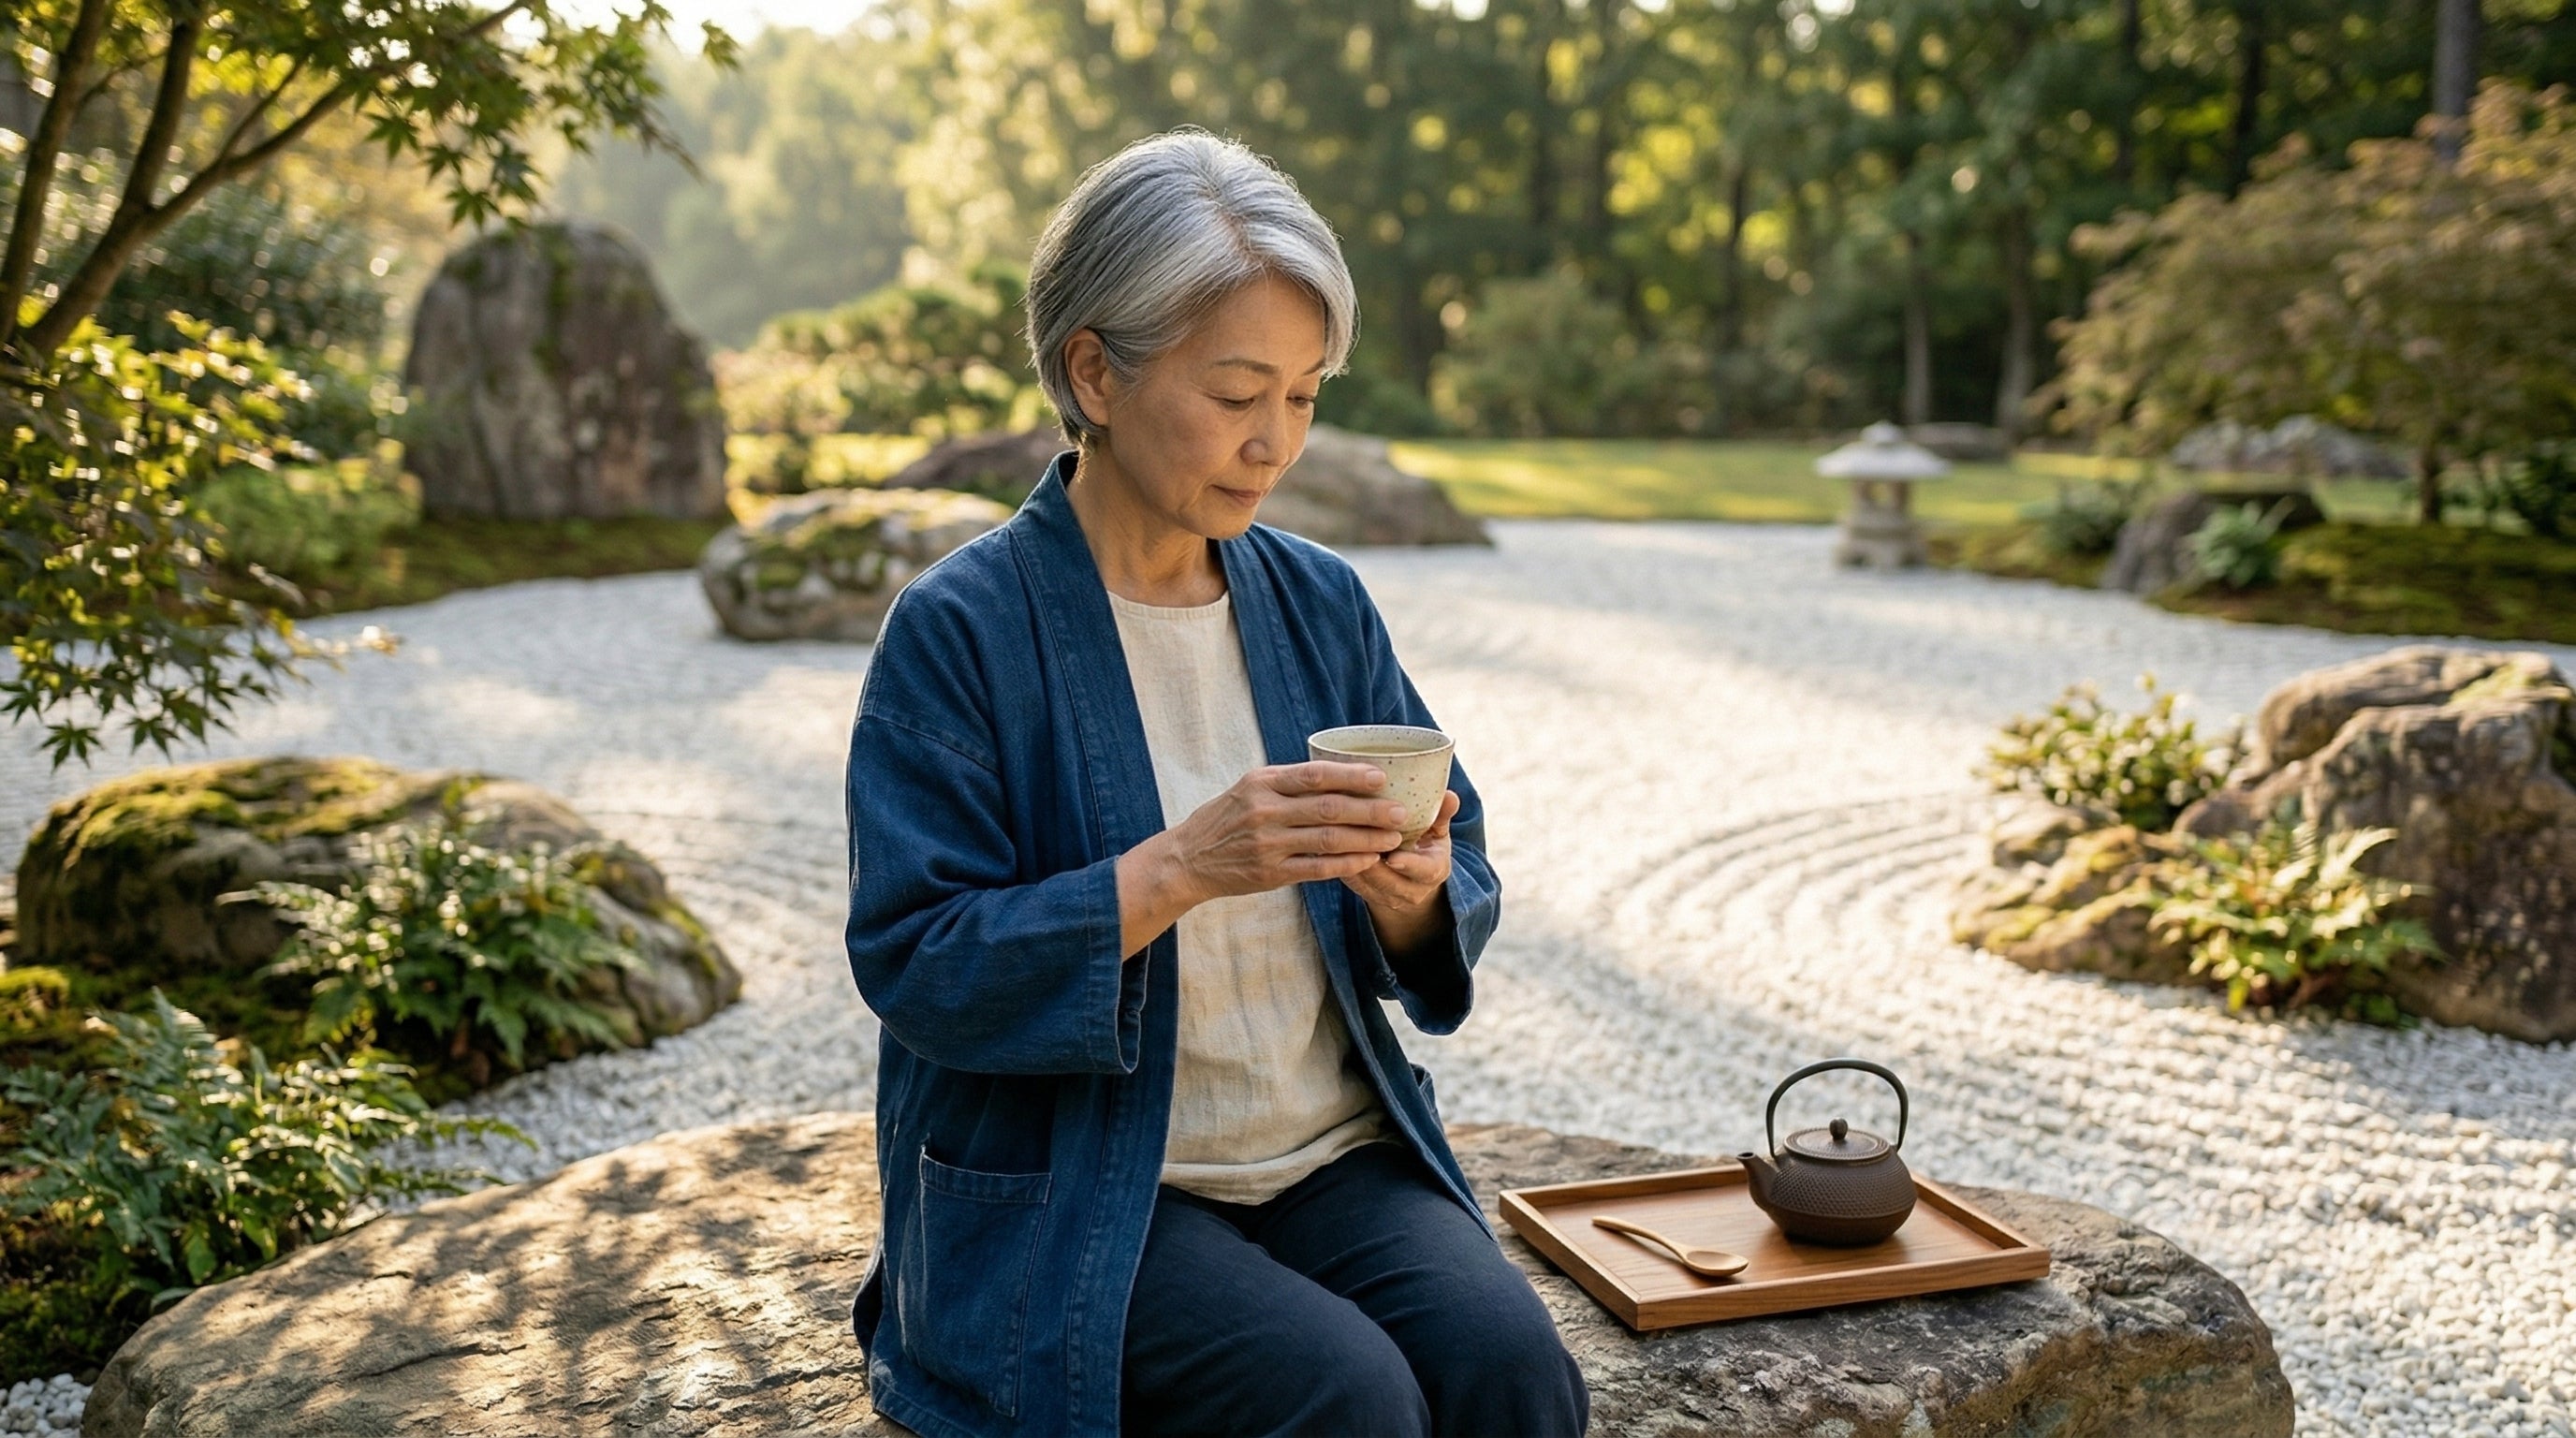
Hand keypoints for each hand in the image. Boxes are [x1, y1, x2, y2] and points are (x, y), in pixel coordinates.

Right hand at [1116, 761, 1404, 955]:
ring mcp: (1268, 843)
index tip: (1382, 777)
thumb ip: (1288, 782)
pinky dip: (1346, 864)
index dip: (1352, 775)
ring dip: (1366, 839)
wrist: (1189, 859)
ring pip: (1328, 839)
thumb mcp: (1249, 787)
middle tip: (1400, 812)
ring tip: (1393, 838)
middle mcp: (1264, 810)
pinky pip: (1317, 868)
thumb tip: (1340, 771)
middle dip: (1370, 810)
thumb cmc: (1227, 818)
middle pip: (1328, 807)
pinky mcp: (1270, 873)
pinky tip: (1368, 861)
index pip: (1314, 775)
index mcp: (1262, 782)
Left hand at [1341, 790, 1459, 957]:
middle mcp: (1410, 891)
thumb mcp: (1437, 832)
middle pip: (1388, 881)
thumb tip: (1450, 795)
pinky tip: (1327, 844)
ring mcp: (1385, 896)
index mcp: (1433, 872)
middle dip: (1370, 863)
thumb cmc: (1424, 845)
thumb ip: (1441, 815)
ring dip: (1349, 862)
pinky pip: (1349, 882)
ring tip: (1335, 838)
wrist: (1412, 880)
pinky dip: (1338, 864)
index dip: (1409, 864)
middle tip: (1353, 840)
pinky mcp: (1363, 893)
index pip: (1423, 871)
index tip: (1394, 857)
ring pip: (1364, 883)